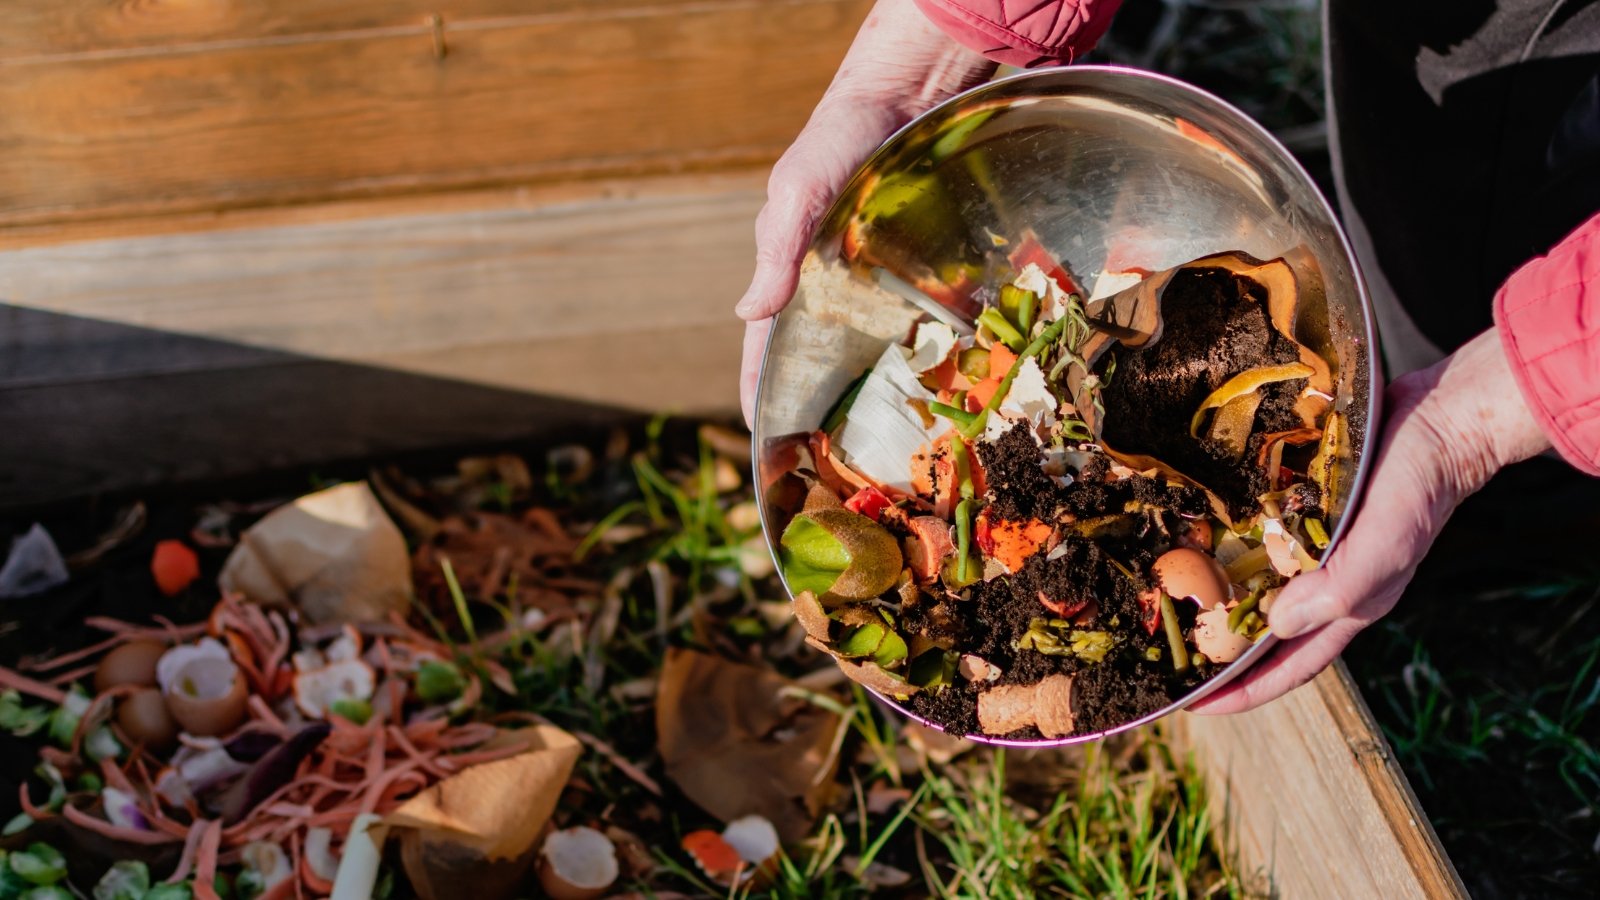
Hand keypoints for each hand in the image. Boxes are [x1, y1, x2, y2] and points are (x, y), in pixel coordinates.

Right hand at [736, 0, 994, 424]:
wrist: (905, 99)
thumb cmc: (835, 143)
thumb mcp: (795, 194)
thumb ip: (775, 252)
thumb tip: (743, 312)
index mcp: (793, 280)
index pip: (768, 350)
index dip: (763, 393)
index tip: (765, 440)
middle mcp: (836, 291)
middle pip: (824, 361)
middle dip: (824, 408)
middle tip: (832, 466)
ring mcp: (881, 286)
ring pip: (876, 351)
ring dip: (881, 395)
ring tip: (892, 448)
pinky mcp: (924, 273)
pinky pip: (926, 324)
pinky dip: (932, 359)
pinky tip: (947, 393)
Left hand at [1191, 329, 1551, 714]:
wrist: (1440, 418)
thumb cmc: (1418, 488)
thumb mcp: (1384, 545)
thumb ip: (1338, 589)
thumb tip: (1277, 625)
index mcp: (1347, 606)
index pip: (1287, 665)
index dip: (1243, 691)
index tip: (1194, 707)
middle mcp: (1327, 582)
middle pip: (1264, 631)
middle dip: (1220, 649)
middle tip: (1167, 656)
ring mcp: (1317, 547)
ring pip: (1257, 584)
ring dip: (1216, 595)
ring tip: (1167, 602)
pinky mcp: (1309, 511)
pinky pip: (1260, 539)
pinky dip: (1228, 545)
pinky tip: (1195, 540)